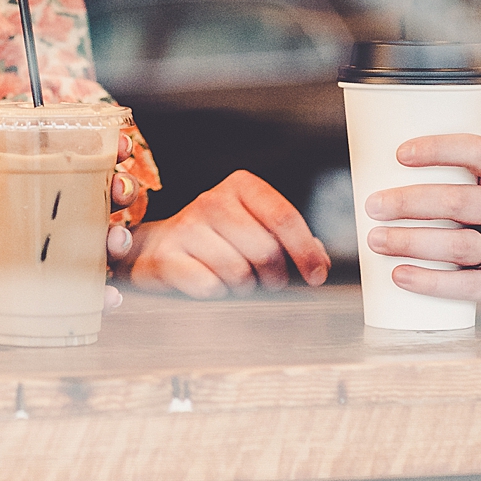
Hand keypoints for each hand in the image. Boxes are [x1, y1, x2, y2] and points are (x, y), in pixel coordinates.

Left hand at [0, 137, 144, 305]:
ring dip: (118, 239)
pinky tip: (108, 296)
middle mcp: (53, 209)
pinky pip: (83, 289)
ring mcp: (53, 246)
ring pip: (101, 240)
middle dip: (122, 190)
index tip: (122, 146)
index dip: (109, 149)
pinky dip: (102, 294)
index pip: (80, 157)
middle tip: (120, 191)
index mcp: (34, 176)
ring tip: (115, 240)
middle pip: (103, 195)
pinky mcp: (47, 282)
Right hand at [121, 170, 330, 299]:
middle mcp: (212, 200)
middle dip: (274, 276)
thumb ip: (291, 240)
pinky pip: (209, 286)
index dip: (306, 251)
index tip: (316, 276)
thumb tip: (320, 260)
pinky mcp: (166, 256)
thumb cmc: (220, 240)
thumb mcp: (256, 227)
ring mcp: (186, 227)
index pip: (284, 217)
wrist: (161, 247)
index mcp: (241, 186)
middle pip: (265, 249)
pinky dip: (217, 293)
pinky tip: (211, 284)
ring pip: (238, 272)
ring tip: (236, 281)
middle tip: (268, 281)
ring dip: (244, 287)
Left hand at [366, 135, 480, 315]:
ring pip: (456, 244)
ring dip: (410, 242)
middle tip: (373, 205)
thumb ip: (479, 182)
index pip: (476, 152)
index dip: (436, 148)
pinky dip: (430, 280)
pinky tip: (401, 275)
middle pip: (455, 201)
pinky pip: (466, 284)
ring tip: (377, 240)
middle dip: (408, 202)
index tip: (400, 153)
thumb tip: (408, 178)